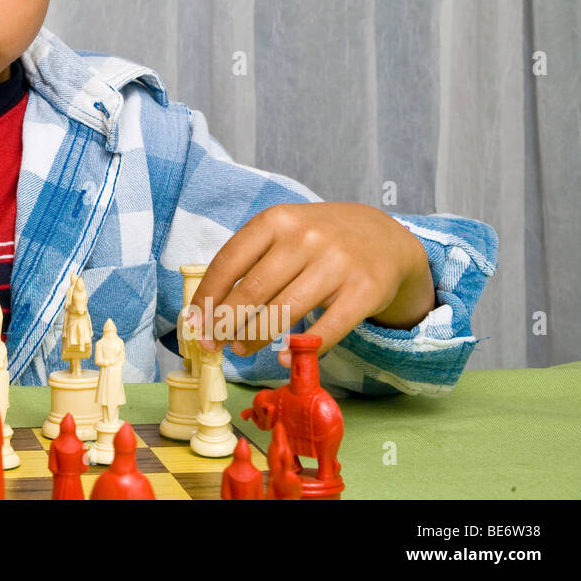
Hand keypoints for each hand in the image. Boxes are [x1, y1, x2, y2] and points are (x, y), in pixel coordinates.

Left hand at [187, 202, 433, 366]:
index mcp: (276, 220)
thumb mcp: (283, 233)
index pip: (228, 263)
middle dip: (225, 324)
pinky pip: (325, 331)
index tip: (195, 322)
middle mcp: (305, 238)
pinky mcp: (364, 291)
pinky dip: (299, 349)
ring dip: (254, 338)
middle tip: (213, 343)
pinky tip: (283, 359)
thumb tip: (208, 310)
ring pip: (283, 313)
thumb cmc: (320, 240)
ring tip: (241, 348)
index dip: (207, 297)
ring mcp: (337, 264)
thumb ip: (250, 262)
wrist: (385, 238)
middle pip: (252, 292)